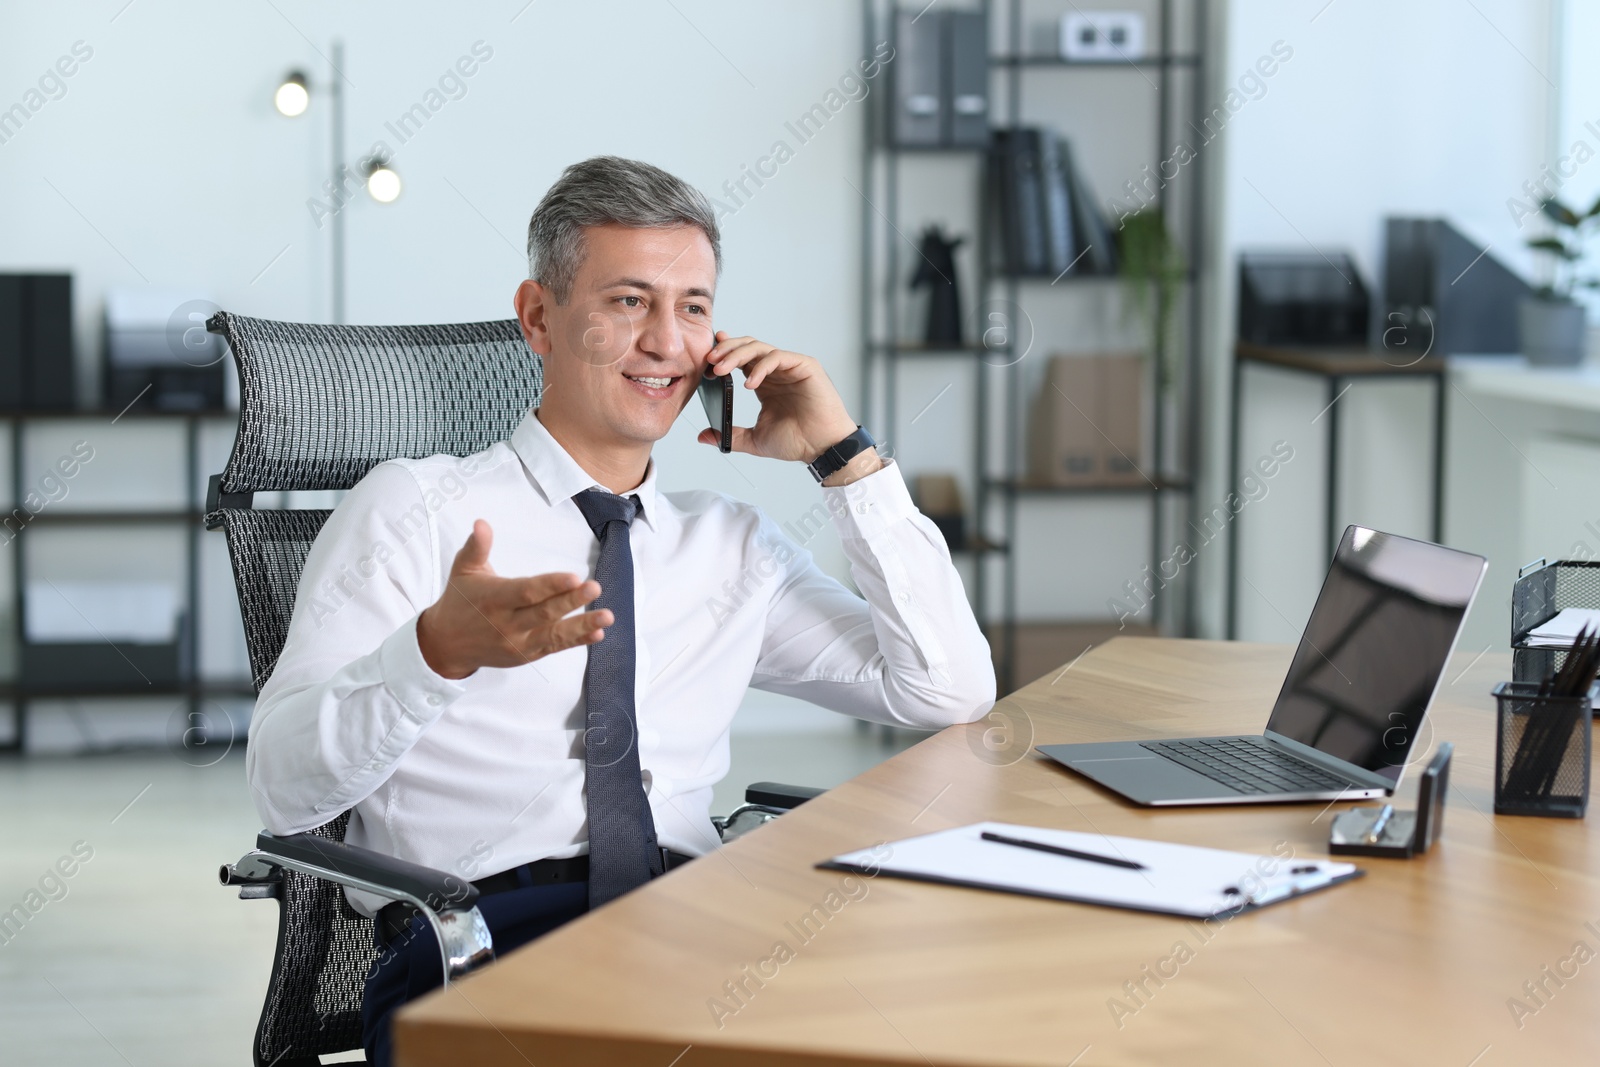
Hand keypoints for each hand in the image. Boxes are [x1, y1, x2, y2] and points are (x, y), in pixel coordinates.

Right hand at [416, 520, 609, 679]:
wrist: (446, 644)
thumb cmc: (460, 600)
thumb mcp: (463, 570)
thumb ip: (476, 546)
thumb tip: (481, 523)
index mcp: (494, 599)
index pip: (526, 591)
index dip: (551, 585)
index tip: (574, 576)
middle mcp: (507, 623)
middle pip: (544, 612)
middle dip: (572, 601)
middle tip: (595, 587)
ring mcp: (518, 642)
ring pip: (554, 634)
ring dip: (582, 625)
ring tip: (607, 617)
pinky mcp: (526, 654)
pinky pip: (554, 647)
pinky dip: (577, 641)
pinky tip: (597, 633)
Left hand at [697, 332, 863, 464]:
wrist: (822, 448)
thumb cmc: (797, 442)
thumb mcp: (755, 440)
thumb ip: (730, 436)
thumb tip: (703, 436)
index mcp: (765, 383)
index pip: (742, 358)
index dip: (724, 353)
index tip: (706, 358)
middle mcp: (777, 371)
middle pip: (748, 347)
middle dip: (726, 350)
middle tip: (709, 361)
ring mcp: (791, 367)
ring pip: (760, 348)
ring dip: (737, 355)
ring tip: (722, 369)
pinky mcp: (805, 366)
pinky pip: (778, 357)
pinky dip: (761, 366)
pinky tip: (749, 382)